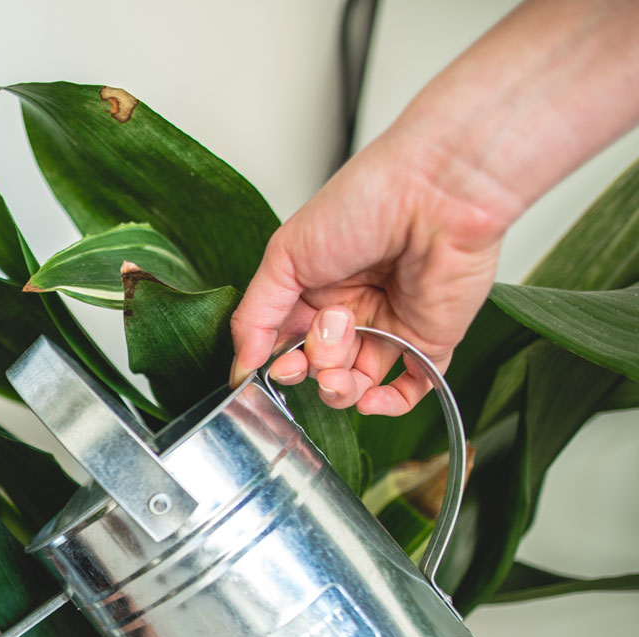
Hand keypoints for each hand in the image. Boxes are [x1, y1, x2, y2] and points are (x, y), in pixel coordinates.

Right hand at [229, 129, 511, 414]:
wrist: (435, 192)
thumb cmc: (364, 202)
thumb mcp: (285, 256)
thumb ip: (255, 316)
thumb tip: (240, 369)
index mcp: (314, 289)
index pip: (285, 344)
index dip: (278, 363)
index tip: (275, 366)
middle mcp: (352, 310)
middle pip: (318, 369)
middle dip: (312, 368)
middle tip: (321, 343)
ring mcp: (391, 327)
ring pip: (356, 385)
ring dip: (340, 387)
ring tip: (341, 366)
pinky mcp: (430, 339)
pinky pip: (410, 389)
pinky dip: (389, 405)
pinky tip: (371, 399)